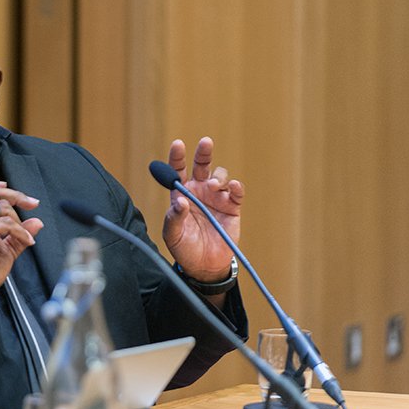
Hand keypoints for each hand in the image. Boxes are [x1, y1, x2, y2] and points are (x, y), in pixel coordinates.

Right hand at [0, 178, 43, 311]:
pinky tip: (27, 241)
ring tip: (26, 235)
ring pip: (2, 205)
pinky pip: (7, 223)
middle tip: (31, 203)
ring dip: (20, 219)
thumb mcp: (7, 247)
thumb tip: (37, 222)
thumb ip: (20, 232)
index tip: (8, 187)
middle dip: (14, 193)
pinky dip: (21, 231)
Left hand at [162, 137, 243, 281]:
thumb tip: (180, 201)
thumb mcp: (172, 234)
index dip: (177, 157)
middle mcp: (199, 192)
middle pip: (202, 166)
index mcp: (181, 194)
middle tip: (205, 142)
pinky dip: (235, 187)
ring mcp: (216, 198)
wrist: (204, 266)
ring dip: (217, 176)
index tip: (178, 144)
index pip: (178, 171)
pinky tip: (232, 186)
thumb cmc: (184, 248)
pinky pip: (236, 192)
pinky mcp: (232, 207)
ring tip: (212, 185)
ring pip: (219, 176)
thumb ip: (174, 217)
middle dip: (203, 153)